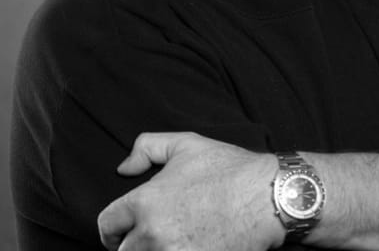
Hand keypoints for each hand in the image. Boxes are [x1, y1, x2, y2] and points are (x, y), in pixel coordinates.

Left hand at [98, 131, 283, 250]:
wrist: (265, 198)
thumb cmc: (227, 169)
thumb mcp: (184, 144)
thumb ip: (145, 148)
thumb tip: (124, 168)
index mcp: (145, 202)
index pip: (107, 226)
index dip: (112, 228)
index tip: (120, 232)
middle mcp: (153, 234)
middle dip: (132, 245)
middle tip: (148, 237)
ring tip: (170, 241)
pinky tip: (187, 247)